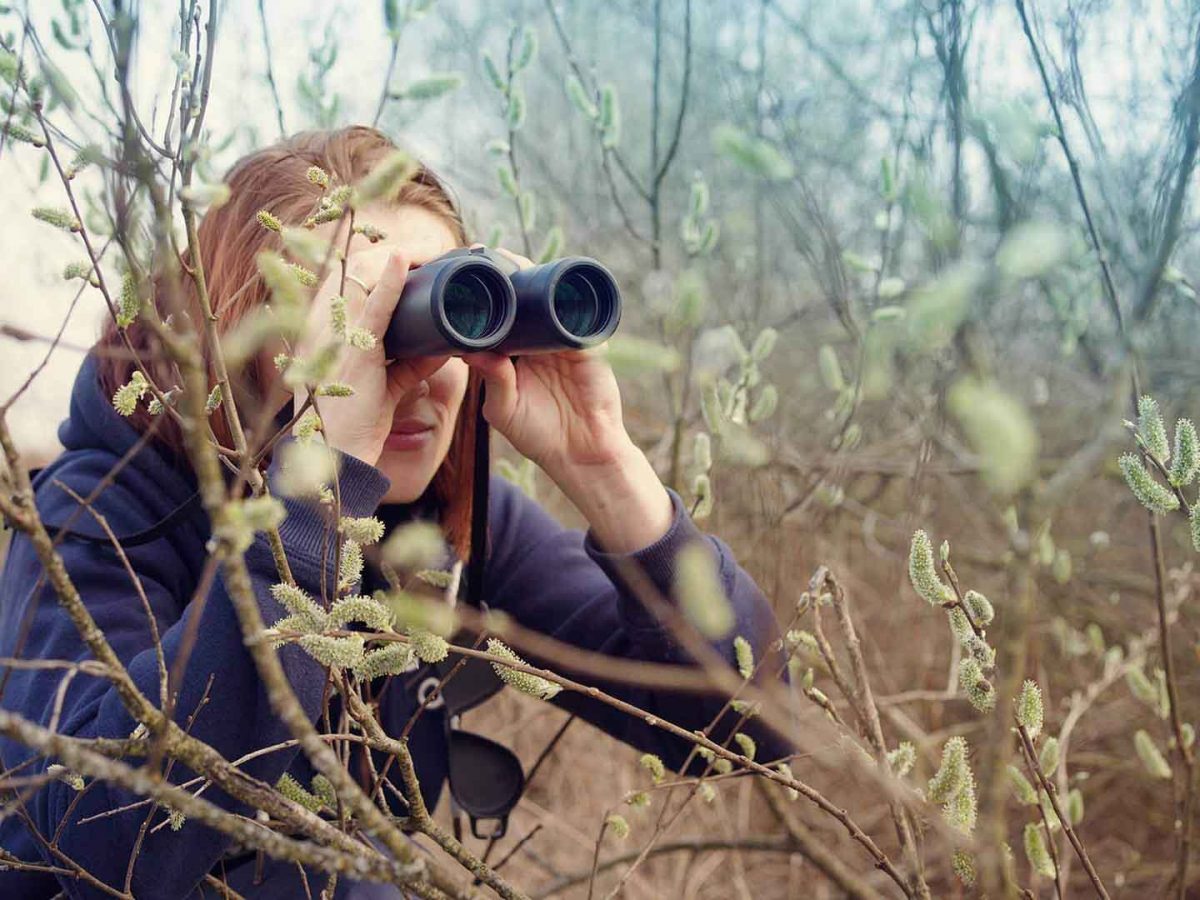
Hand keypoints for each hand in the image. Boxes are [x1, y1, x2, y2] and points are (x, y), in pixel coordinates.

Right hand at [292, 248, 449, 465]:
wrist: (340, 456)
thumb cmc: (358, 421)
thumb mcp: (387, 383)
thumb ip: (413, 362)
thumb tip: (446, 345)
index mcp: (324, 330)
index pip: (349, 281)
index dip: (377, 261)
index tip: (407, 252)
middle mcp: (322, 326)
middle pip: (354, 271)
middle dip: (389, 254)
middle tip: (427, 247)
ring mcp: (334, 337)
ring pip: (361, 279)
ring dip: (395, 258)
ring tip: (426, 246)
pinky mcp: (354, 352)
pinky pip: (372, 309)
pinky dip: (389, 282)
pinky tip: (402, 259)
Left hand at [461, 248, 630, 475]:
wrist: (582, 453)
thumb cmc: (539, 435)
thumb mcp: (505, 410)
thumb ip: (493, 381)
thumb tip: (471, 351)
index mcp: (511, 354)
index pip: (495, 317)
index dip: (480, 299)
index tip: (459, 276)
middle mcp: (535, 342)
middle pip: (520, 299)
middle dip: (504, 275)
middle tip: (482, 253)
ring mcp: (562, 340)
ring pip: (547, 298)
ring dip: (533, 277)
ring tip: (511, 260)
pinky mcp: (587, 344)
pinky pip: (578, 314)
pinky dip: (566, 298)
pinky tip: (552, 282)